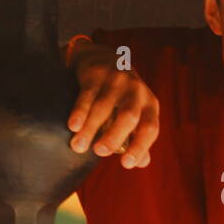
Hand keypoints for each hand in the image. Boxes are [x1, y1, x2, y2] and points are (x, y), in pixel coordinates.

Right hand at [67, 43, 158, 169]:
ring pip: (103, 106)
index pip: (150, 128)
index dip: (140, 147)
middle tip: (100, 152)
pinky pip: (87, 95)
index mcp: (149, 105)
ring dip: (90, 128)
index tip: (126, 164)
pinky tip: (73, 127)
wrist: (104, 59)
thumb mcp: (136, 114)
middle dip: (114, 135)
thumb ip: (137, 138)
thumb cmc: (122, 97)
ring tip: (78, 147)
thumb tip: (141, 163)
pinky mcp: (97, 74)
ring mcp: (116, 81)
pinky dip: (80, 111)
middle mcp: (136, 92)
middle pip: (128, 116)